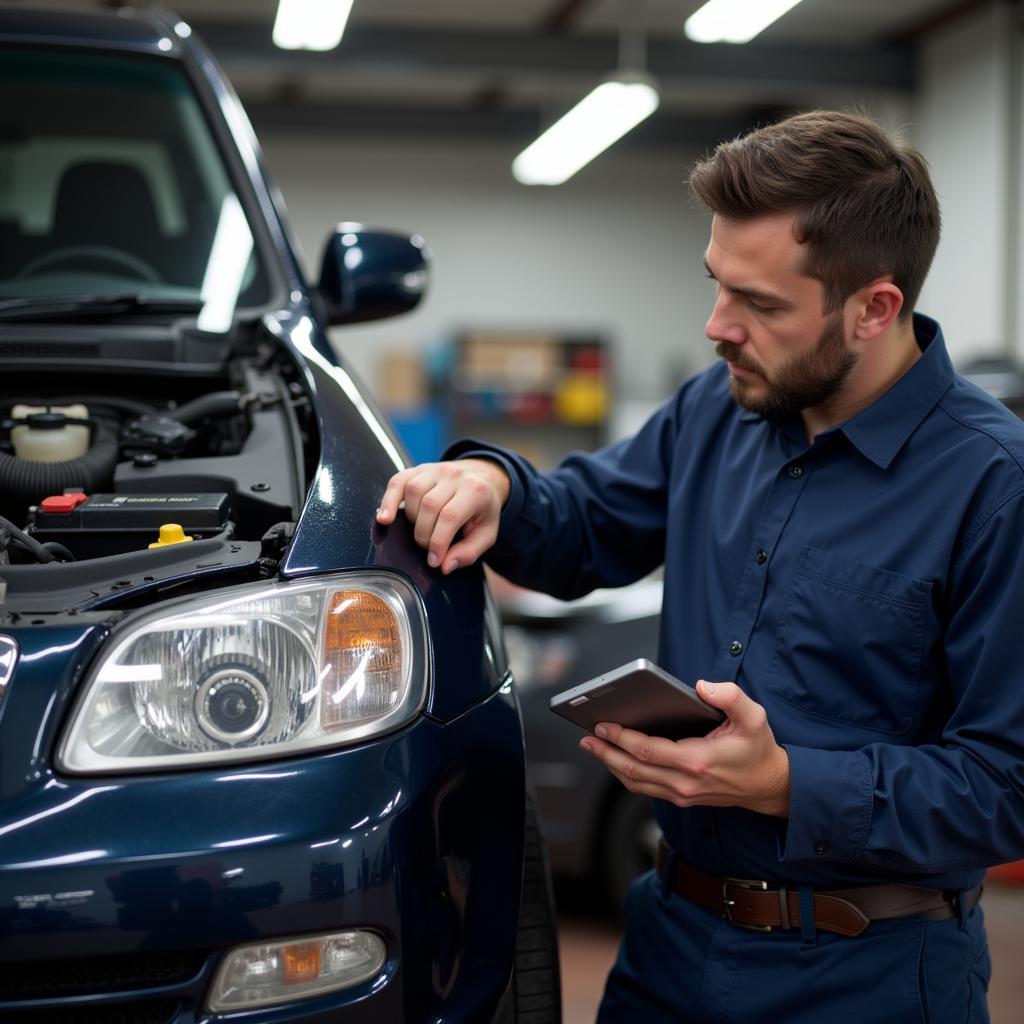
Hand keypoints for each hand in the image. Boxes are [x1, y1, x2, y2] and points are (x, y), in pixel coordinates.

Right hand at [376, 458, 510, 573]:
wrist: (481, 478)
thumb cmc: (482, 509)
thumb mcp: (486, 533)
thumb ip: (469, 552)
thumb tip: (445, 566)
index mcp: (475, 491)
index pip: (450, 516)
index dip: (438, 542)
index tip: (434, 560)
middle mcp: (454, 475)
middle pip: (429, 505)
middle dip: (424, 534)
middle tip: (428, 547)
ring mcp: (435, 469)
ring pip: (413, 491)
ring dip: (411, 518)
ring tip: (420, 530)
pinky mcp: (418, 469)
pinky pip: (397, 481)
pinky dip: (388, 500)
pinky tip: (385, 518)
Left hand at [579, 680, 790, 816]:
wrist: (769, 785)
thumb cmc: (757, 748)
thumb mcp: (754, 716)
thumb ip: (730, 696)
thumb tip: (702, 686)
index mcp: (698, 760)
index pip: (649, 750)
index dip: (622, 738)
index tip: (603, 723)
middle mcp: (685, 781)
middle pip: (634, 769)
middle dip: (606, 752)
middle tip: (586, 736)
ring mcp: (681, 793)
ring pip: (635, 782)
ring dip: (610, 764)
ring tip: (591, 746)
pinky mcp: (681, 797)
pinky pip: (645, 788)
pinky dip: (625, 774)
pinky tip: (614, 759)